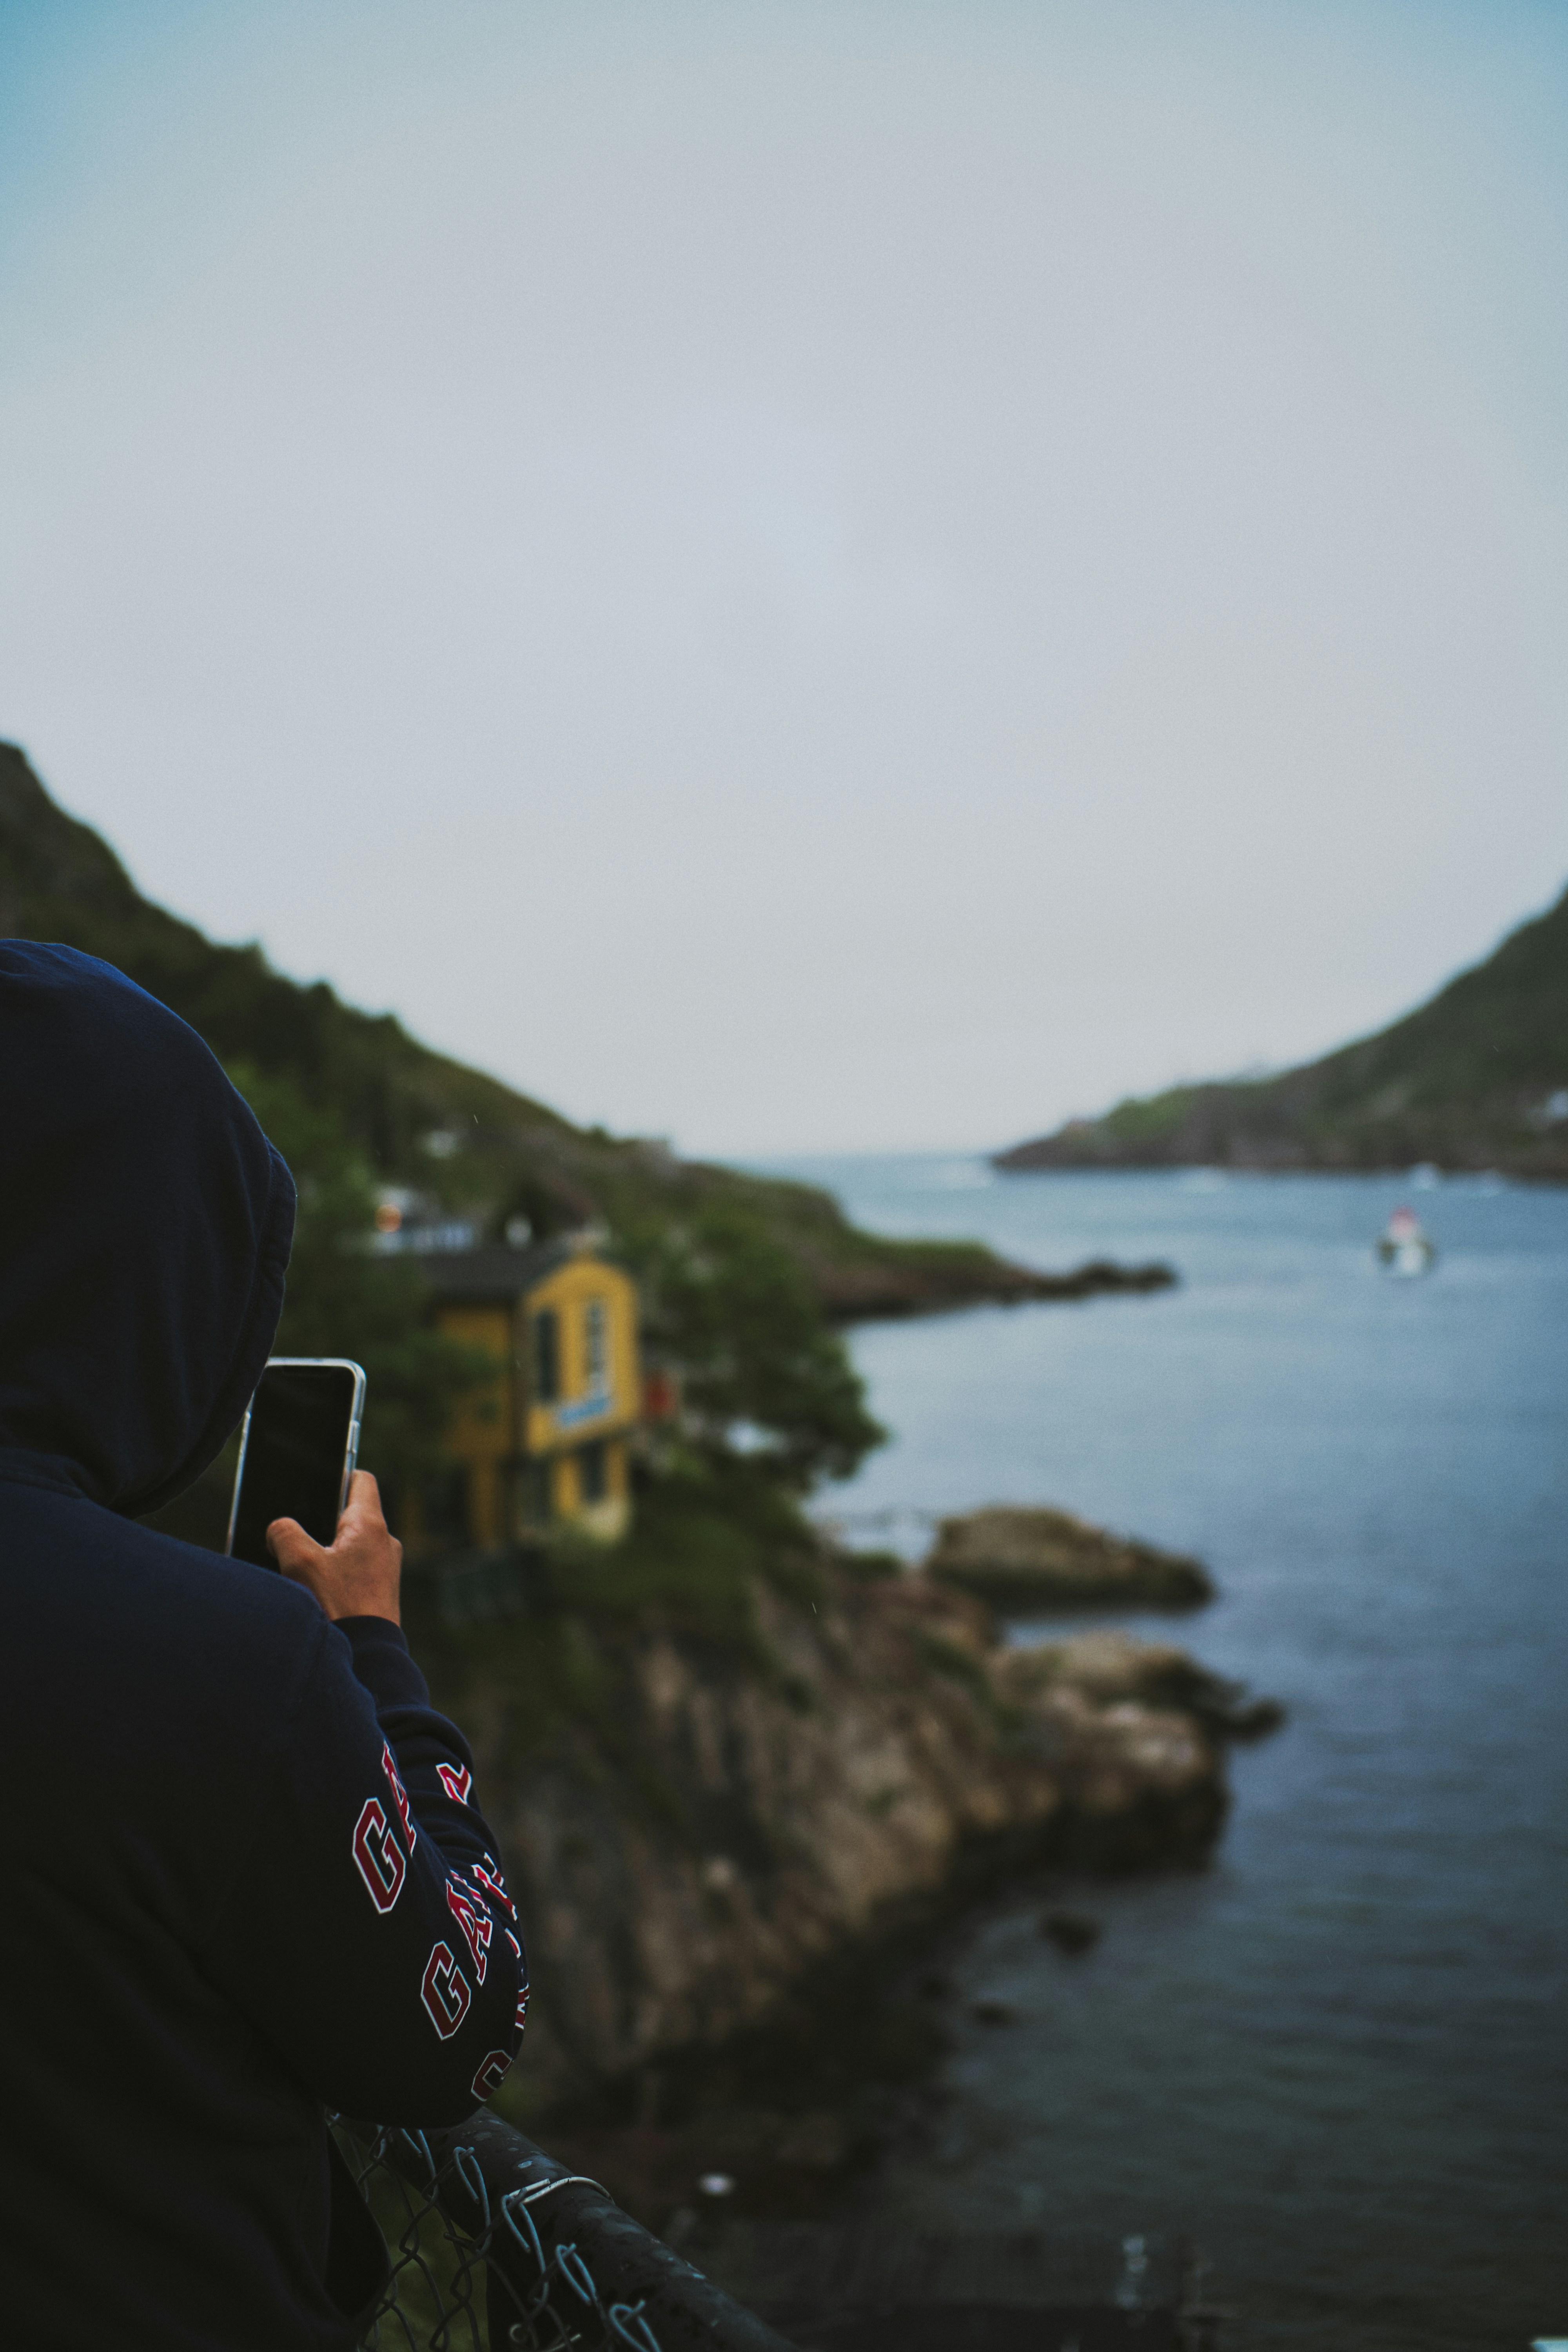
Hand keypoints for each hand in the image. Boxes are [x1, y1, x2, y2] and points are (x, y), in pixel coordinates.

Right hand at [268, 1471, 401, 1624]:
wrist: (366, 1657)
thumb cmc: (338, 1608)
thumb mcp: (299, 1563)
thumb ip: (284, 1533)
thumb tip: (280, 1528)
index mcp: (370, 1525)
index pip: (361, 1480)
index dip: (338, 1474)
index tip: (318, 1482)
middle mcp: (384, 1543)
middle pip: (351, 1515)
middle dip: (322, 1521)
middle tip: (296, 1533)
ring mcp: (385, 1570)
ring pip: (351, 1546)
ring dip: (326, 1551)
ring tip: (300, 1566)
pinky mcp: (379, 1593)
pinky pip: (355, 1570)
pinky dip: (335, 1573)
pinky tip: (314, 1590)